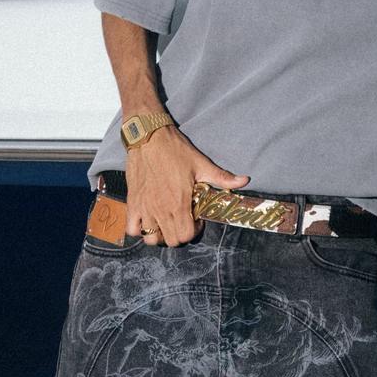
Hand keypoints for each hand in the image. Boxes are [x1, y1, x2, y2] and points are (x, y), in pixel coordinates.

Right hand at [126, 127, 249, 245]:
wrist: (147, 136)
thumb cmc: (174, 150)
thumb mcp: (201, 164)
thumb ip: (222, 178)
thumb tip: (245, 181)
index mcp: (179, 203)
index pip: (186, 235)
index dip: (194, 230)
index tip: (195, 219)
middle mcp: (161, 209)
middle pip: (171, 240)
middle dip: (179, 234)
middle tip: (182, 220)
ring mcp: (145, 208)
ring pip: (151, 240)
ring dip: (160, 235)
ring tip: (165, 222)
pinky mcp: (133, 203)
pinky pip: (132, 229)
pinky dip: (139, 229)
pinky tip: (148, 219)